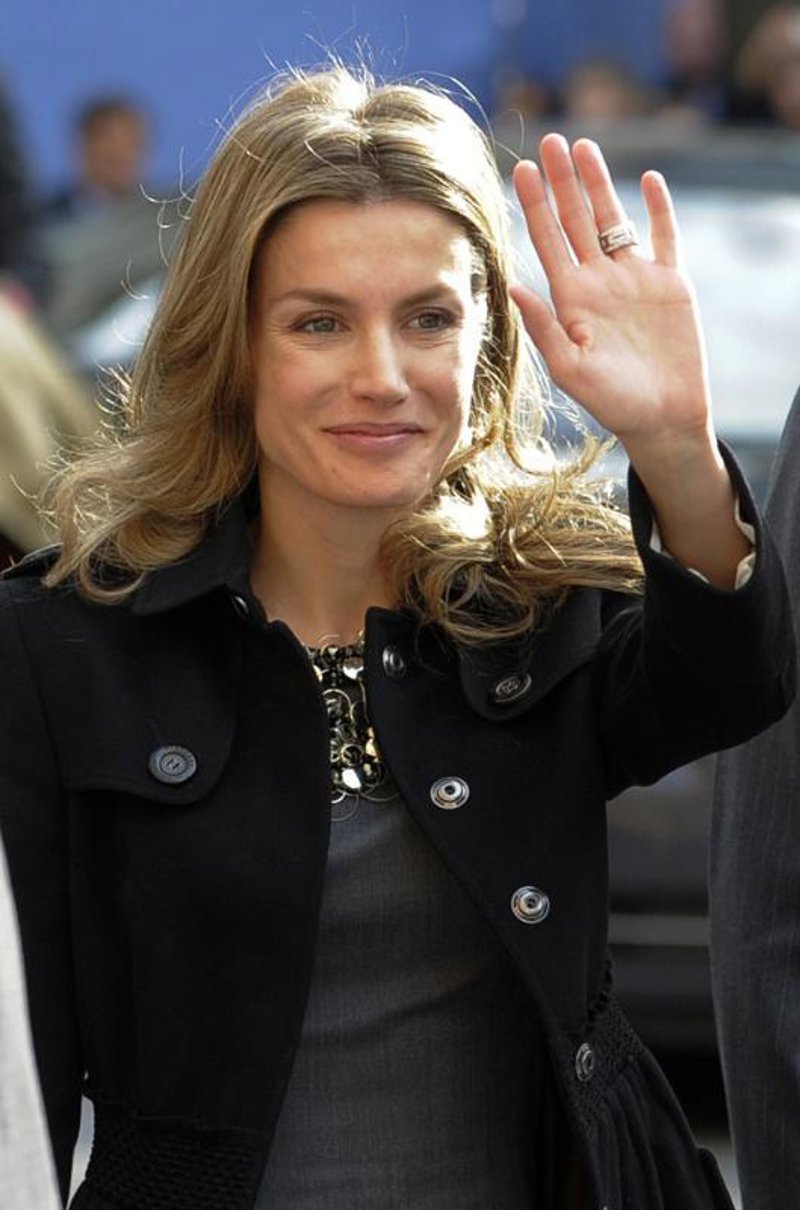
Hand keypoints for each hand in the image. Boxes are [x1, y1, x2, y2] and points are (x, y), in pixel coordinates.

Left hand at [510, 135, 712, 453]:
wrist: (662, 416)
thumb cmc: (612, 401)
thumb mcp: (569, 368)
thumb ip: (543, 327)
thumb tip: (513, 286)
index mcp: (571, 298)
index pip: (547, 241)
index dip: (535, 205)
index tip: (520, 169)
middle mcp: (599, 281)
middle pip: (577, 220)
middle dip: (563, 181)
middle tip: (550, 141)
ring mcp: (635, 278)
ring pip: (615, 218)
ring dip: (600, 184)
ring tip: (585, 147)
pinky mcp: (670, 283)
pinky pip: (664, 236)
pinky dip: (659, 208)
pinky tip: (648, 179)